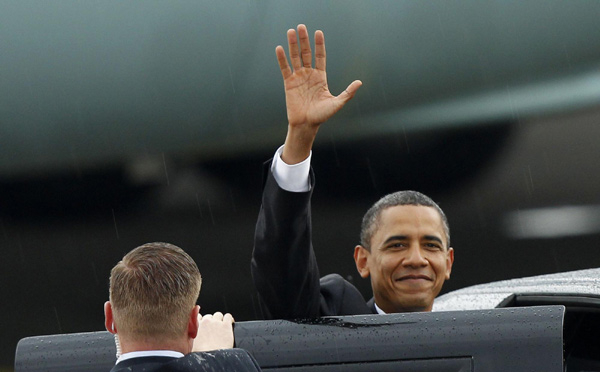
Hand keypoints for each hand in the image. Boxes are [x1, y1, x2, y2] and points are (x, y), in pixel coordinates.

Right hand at [192, 312, 234, 351]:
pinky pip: (228, 316)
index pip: (198, 316)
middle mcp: (206, 322)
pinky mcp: (226, 325)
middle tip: (214, 330)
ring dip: (220, 320)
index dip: (202, 321)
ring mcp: (216, 322)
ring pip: (218, 315)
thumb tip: (194, 338)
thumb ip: (192, 336)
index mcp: (196, 326)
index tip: (205, 326)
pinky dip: (230, 319)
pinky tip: (230, 324)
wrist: (211, 358)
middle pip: (209, 316)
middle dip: (211, 321)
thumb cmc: (201, 354)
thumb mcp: (191, 344)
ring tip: (222, 327)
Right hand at [277, 24, 361, 163]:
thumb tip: (360, 82)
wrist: (306, 125)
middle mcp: (309, 74)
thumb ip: (347, 93)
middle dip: (304, 40)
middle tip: (301, 26)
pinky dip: (282, 59)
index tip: (318, 32)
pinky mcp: (288, 83)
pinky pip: (285, 68)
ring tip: (291, 32)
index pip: (320, 56)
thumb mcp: (337, 103)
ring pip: (295, 58)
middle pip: (306, 53)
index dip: (319, 45)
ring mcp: (298, 78)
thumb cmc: (322, 115)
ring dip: (293, 45)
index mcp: (320, 77)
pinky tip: (280, 48)